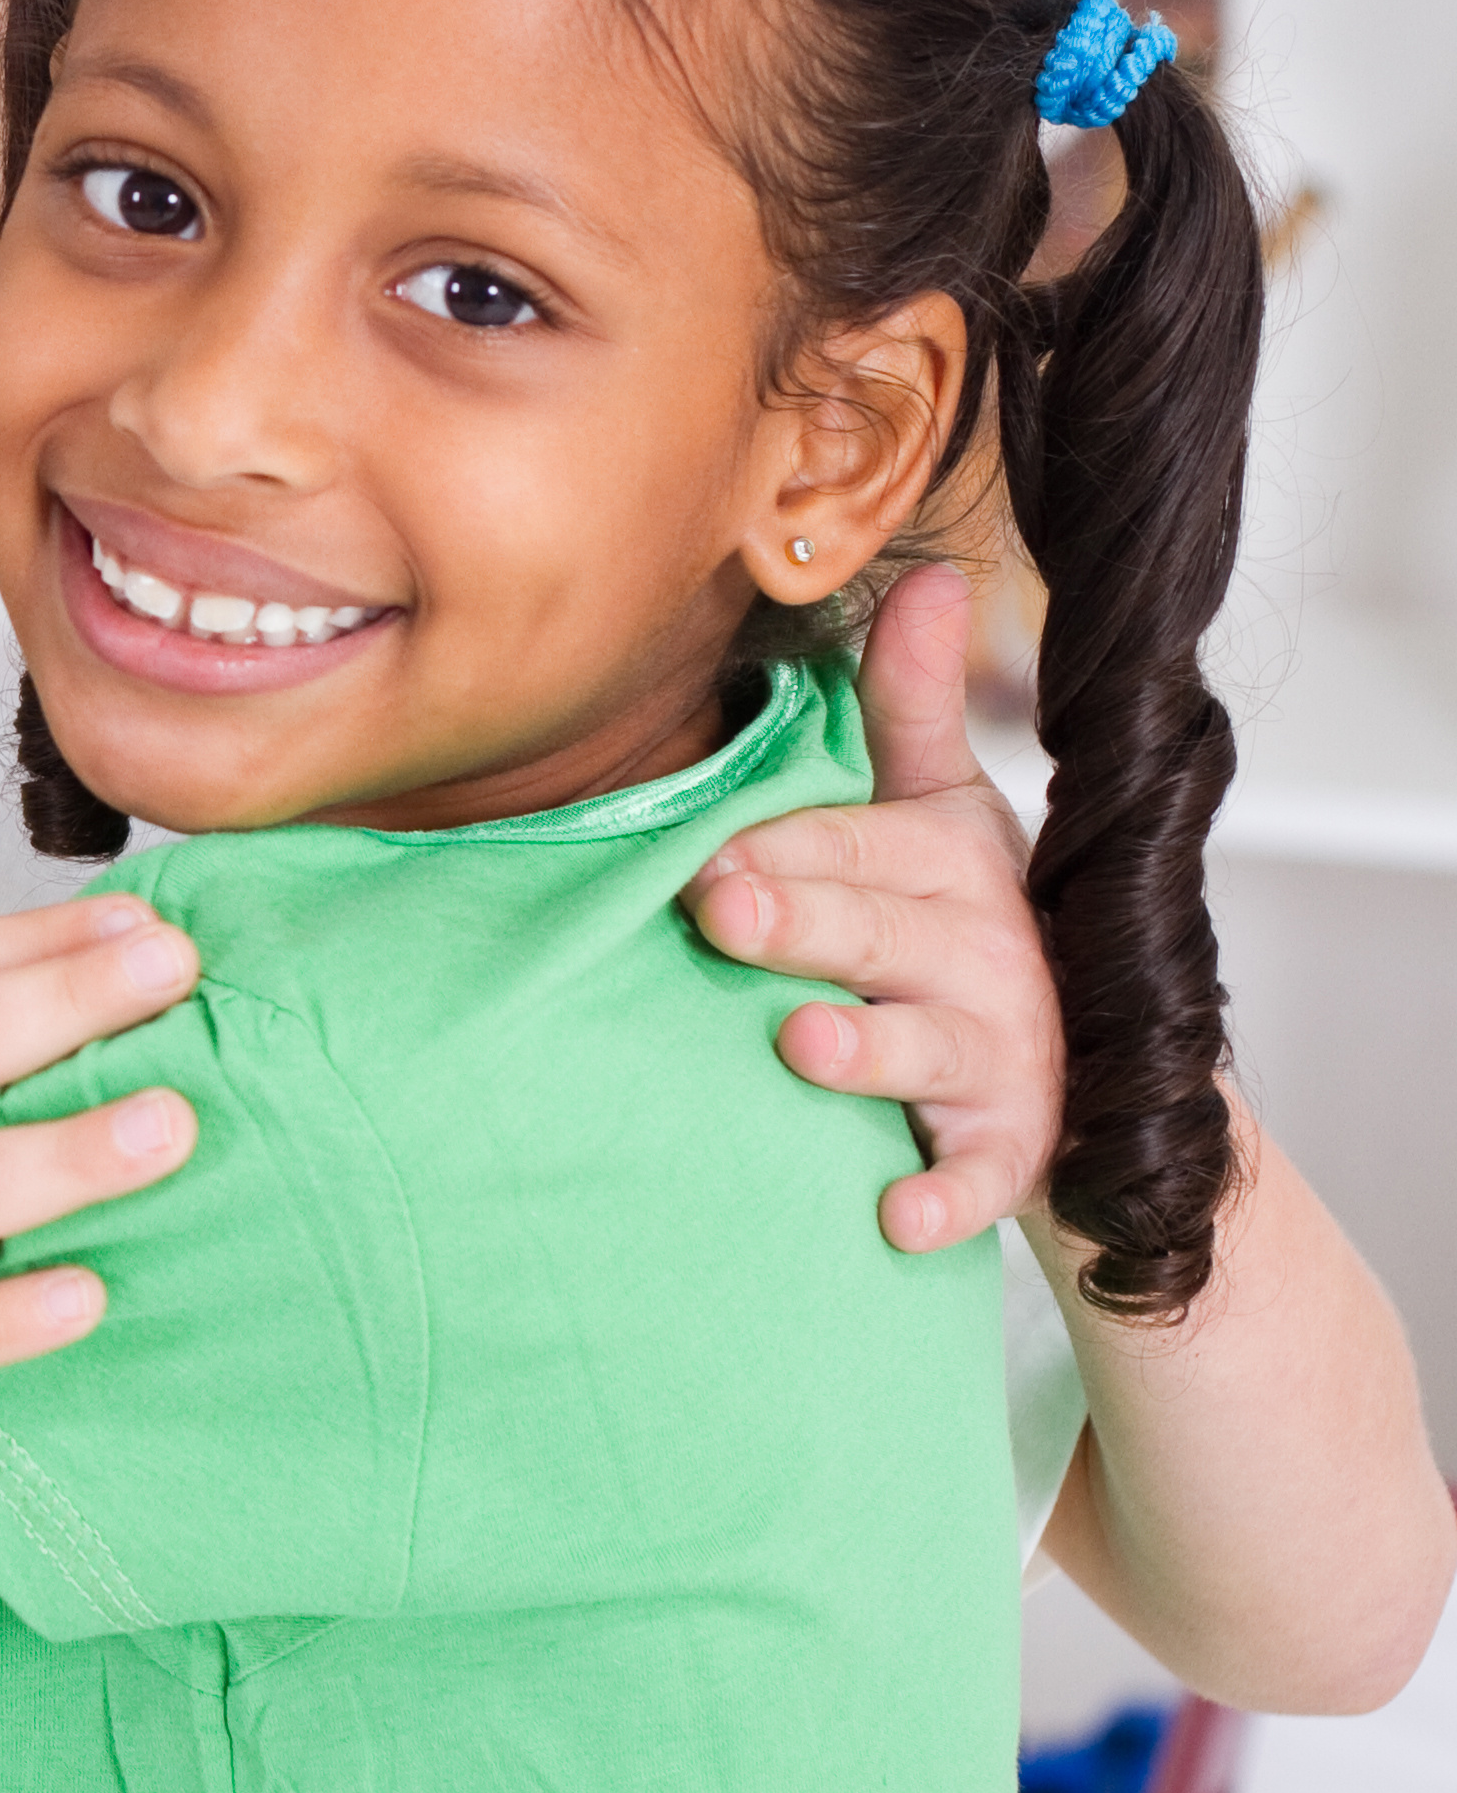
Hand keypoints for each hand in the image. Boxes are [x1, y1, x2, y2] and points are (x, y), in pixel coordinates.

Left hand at [682, 564, 1058, 1252]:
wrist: (1086, 1063)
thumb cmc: (964, 915)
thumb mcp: (946, 808)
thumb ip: (913, 703)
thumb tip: (929, 573)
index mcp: (948, 866)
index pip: (857, 847)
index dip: (786, 850)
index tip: (706, 857)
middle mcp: (978, 954)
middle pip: (879, 934)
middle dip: (805, 923)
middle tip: (722, 914)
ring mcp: (1001, 1054)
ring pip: (928, 1047)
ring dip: (867, 1048)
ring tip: (803, 1041)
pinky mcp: (1014, 1147)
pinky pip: (982, 1177)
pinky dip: (946, 1198)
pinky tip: (894, 1220)